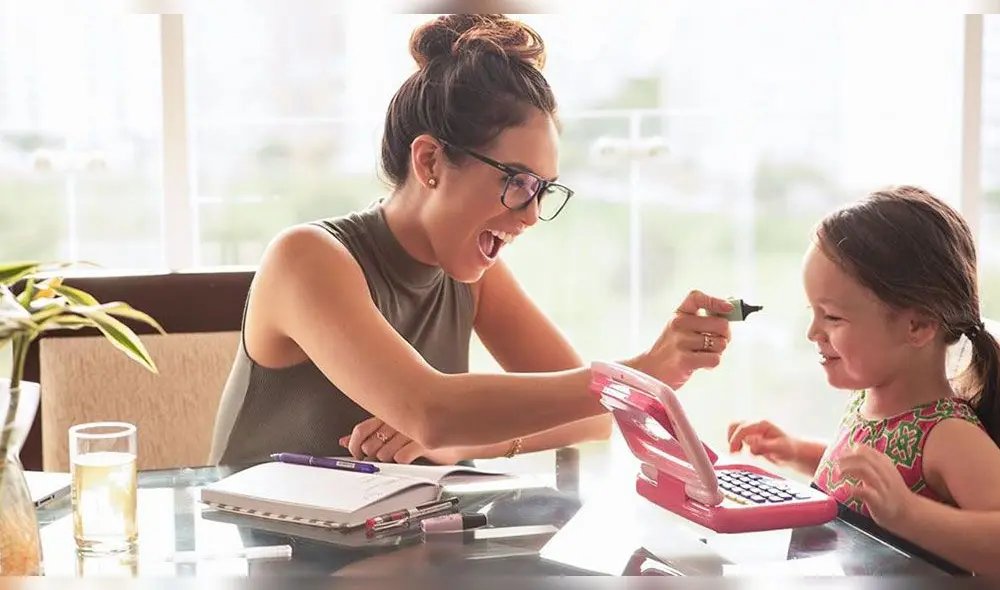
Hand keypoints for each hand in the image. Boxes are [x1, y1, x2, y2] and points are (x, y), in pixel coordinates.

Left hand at [339, 417, 462, 464]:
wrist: (455, 432)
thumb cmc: (422, 430)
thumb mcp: (393, 428)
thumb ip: (369, 433)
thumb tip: (344, 441)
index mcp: (388, 413)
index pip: (361, 429)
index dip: (354, 445)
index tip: (356, 453)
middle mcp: (397, 419)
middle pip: (370, 445)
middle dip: (372, 455)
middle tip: (382, 455)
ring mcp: (410, 430)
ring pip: (384, 454)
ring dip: (389, 460)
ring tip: (399, 455)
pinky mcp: (423, 441)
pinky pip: (401, 457)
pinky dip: (402, 461)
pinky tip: (409, 457)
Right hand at [638, 290, 733, 388]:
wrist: (651, 371)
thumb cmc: (672, 349)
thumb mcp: (682, 328)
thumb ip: (703, 319)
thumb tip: (730, 309)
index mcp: (679, 314)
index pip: (697, 298)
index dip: (716, 301)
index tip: (728, 308)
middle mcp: (679, 324)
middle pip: (721, 324)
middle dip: (726, 335)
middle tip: (717, 341)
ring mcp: (681, 342)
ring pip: (720, 343)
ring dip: (717, 352)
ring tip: (703, 354)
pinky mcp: (684, 360)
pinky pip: (715, 359)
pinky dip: (712, 363)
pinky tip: (701, 364)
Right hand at [727, 419, 797, 465]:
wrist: (794, 454)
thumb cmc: (789, 450)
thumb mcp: (778, 448)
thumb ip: (763, 445)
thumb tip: (748, 441)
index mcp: (762, 425)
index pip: (743, 428)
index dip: (736, 439)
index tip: (734, 450)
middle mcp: (756, 426)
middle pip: (736, 425)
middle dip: (732, 438)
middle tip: (733, 451)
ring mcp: (754, 431)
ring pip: (735, 430)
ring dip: (733, 440)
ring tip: (736, 452)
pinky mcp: (752, 438)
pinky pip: (739, 437)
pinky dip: (736, 444)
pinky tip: (741, 451)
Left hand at [838, 444, 915, 527]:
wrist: (910, 513)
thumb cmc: (893, 493)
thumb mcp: (885, 473)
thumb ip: (871, 464)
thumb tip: (851, 453)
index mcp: (884, 464)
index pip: (864, 450)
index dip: (849, 452)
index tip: (840, 457)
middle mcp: (884, 473)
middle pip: (862, 458)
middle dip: (845, 459)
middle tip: (835, 466)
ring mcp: (883, 487)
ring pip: (864, 470)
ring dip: (847, 470)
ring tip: (838, 475)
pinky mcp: (880, 501)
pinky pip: (867, 492)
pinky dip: (854, 489)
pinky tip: (846, 489)